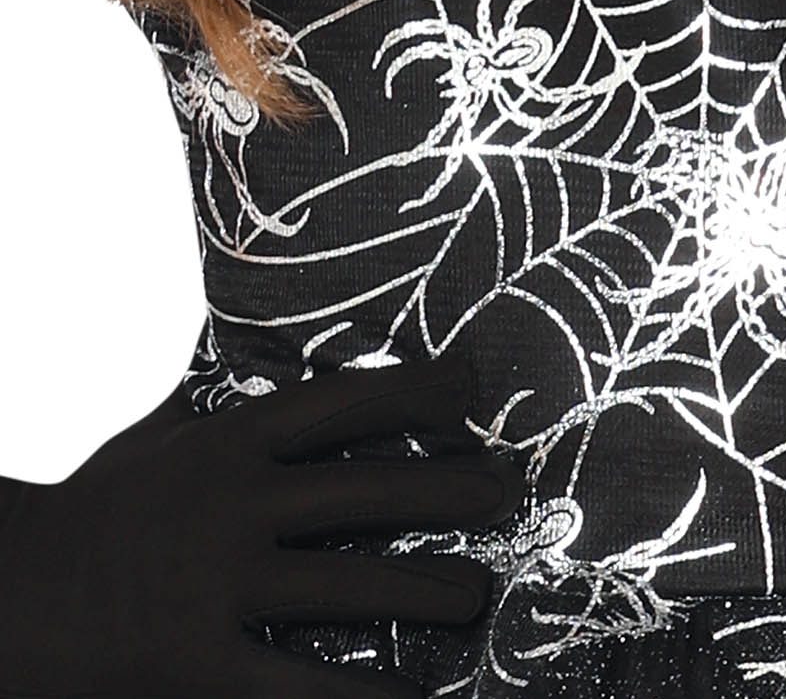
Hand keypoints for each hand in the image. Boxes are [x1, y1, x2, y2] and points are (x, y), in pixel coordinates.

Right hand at [0, 357, 522, 698]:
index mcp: (228, 443)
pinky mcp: (195, 663)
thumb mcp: (154, 440)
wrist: (1, 593)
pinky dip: (360, 696)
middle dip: (451, 487)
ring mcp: (216, 583)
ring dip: (428, 590)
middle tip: (508, 489)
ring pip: (353, 581)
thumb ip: (216, 402)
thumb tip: (262, 347)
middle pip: (372, 486)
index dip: (418, 387)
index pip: (344, 400)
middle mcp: (233, 503)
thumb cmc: (91, 512)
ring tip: (476, 596)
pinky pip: (299, 687)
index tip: (474, 383)